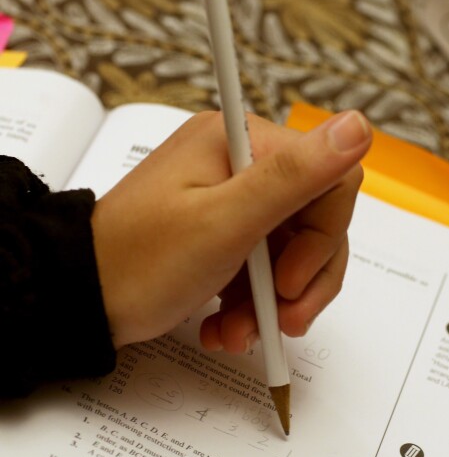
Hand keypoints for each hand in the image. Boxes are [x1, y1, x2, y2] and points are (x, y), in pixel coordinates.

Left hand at [91, 110, 370, 351]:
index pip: (332, 178)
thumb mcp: (225, 222)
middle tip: (280, 319)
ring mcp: (237, 199)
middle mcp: (244, 164)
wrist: (81, 302)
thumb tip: (359, 125)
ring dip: (279, 302)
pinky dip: (257, 304)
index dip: (323, 235)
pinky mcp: (229, 232)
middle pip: (318, 221)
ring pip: (299, 252)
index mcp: (243, 143)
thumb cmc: (139, 262)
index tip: (291, 279)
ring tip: (241, 331)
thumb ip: (296, 176)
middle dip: (303, 280)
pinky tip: (228, 326)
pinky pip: (271, 267)